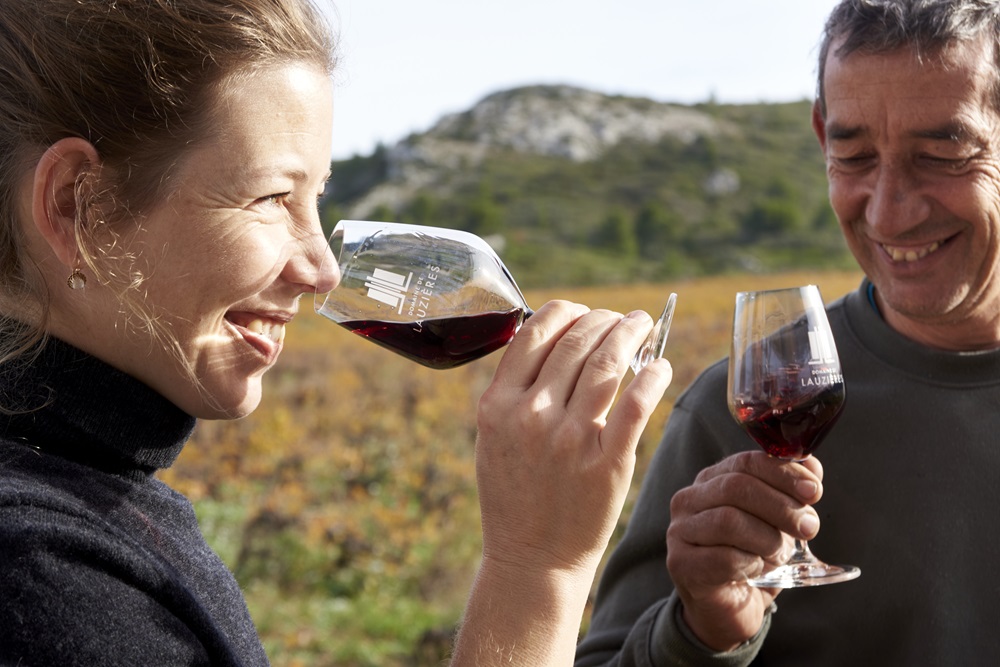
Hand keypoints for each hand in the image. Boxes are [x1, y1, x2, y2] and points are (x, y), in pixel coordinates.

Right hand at [476, 300, 671, 576]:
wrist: (532, 558)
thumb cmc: (514, 495)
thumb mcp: (493, 438)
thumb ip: (514, 392)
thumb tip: (556, 341)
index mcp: (498, 405)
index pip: (536, 332)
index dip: (567, 312)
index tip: (584, 313)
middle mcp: (531, 416)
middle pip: (576, 341)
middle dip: (605, 320)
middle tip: (622, 319)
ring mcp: (569, 439)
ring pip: (606, 363)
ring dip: (630, 334)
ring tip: (643, 326)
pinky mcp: (606, 462)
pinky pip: (636, 404)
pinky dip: (652, 376)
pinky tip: (660, 365)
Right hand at [666, 451, 823, 650]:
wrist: (729, 609)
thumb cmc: (753, 558)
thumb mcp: (777, 523)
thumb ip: (792, 492)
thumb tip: (812, 468)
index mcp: (711, 480)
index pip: (746, 462)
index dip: (783, 473)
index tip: (814, 492)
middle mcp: (689, 499)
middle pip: (737, 487)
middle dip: (781, 506)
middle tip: (809, 527)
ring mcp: (680, 531)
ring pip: (729, 520)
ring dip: (767, 538)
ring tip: (779, 553)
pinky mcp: (681, 563)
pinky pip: (723, 558)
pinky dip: (751, 563)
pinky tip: (757, 569)